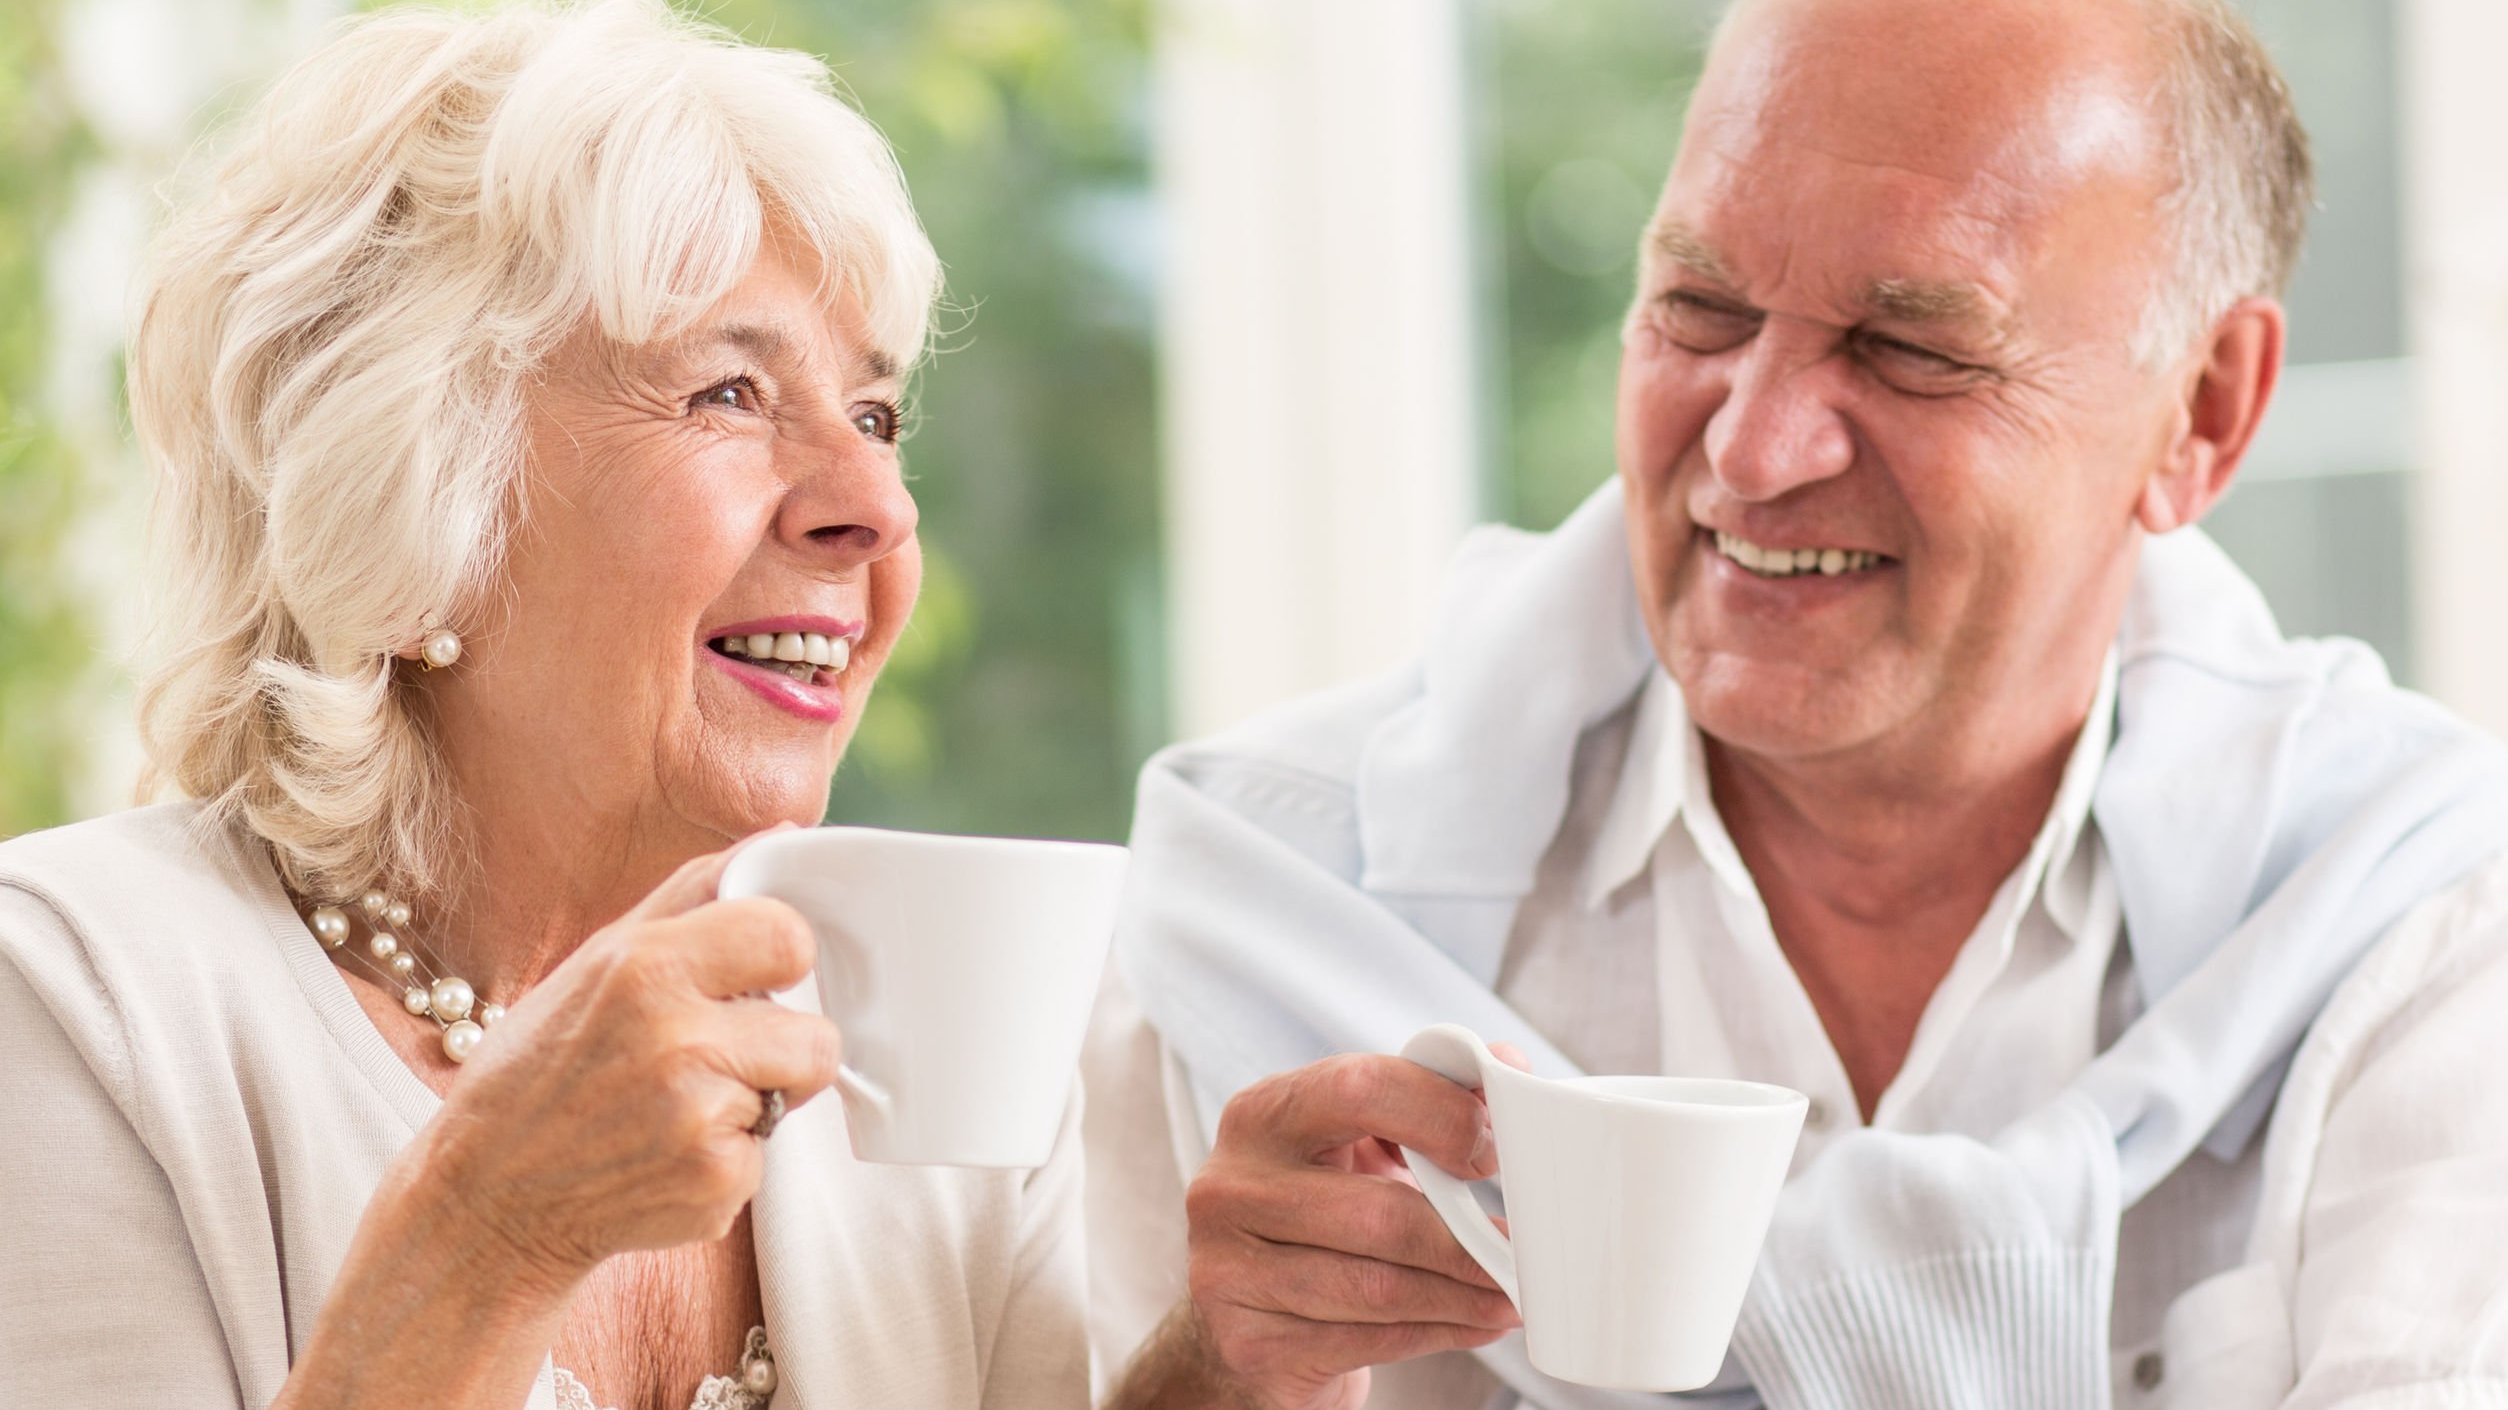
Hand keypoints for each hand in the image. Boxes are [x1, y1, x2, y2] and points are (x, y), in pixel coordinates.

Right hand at [398, 837, 843, 1290]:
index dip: (785, 960)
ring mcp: (701, 1118)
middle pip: (818, 1035)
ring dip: (753, 1104)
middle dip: (782, 1049)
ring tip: (676, 1109)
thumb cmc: (538, 1071)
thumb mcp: (596, 961)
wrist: (486, 1201)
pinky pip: (765, 1159)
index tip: (760, 979)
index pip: (788, 937)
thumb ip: (695, 894)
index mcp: (646, 967)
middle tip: (715, 1058)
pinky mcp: (715, 1183)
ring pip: (794, 1096)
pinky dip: (725, 1162)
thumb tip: (786, 835)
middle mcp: (679, 1040)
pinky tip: (662, 1158)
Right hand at [1179, 1052, 1523, 1409]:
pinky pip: (1366, 1342)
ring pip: (1377, 1288)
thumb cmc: (1318, 1214)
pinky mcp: (1248, 1342)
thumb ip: (1422, 1102)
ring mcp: (1229, 1269)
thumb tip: (1505, 1064)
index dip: (1441, 1115)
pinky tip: (1469, 1324)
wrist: (1244, 1316)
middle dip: (1465, 1239)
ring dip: (1461, 1296)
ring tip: (1507, 1296)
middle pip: (1378, 1212)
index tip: (1491, 1151)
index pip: (1359, 1090)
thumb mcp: (1354, 1147)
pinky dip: (1434, 1334)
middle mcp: (1232, 1185)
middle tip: (1518, 1251)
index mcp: (1263, 1114)